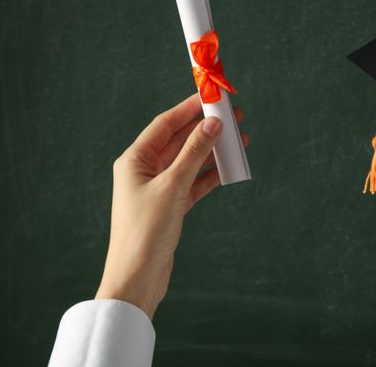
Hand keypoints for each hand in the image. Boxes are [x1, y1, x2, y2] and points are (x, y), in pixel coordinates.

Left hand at [95, 94, 249, 318]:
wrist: (138, 277)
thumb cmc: (146, 231)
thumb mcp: (173, 186)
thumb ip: (194, 153)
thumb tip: (212, 124)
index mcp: (135, 160)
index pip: (165, 124)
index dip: (189, 109)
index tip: (212, 97)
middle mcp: (145, 170)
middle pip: (181, 140)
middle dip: (207, 128)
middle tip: (235, 116)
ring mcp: (159, 188)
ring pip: (191, 161)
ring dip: (213, 151)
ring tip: (240, 139)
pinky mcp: (172, 205)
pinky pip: (195, 182)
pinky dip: (211, 174)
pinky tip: (230, 166)